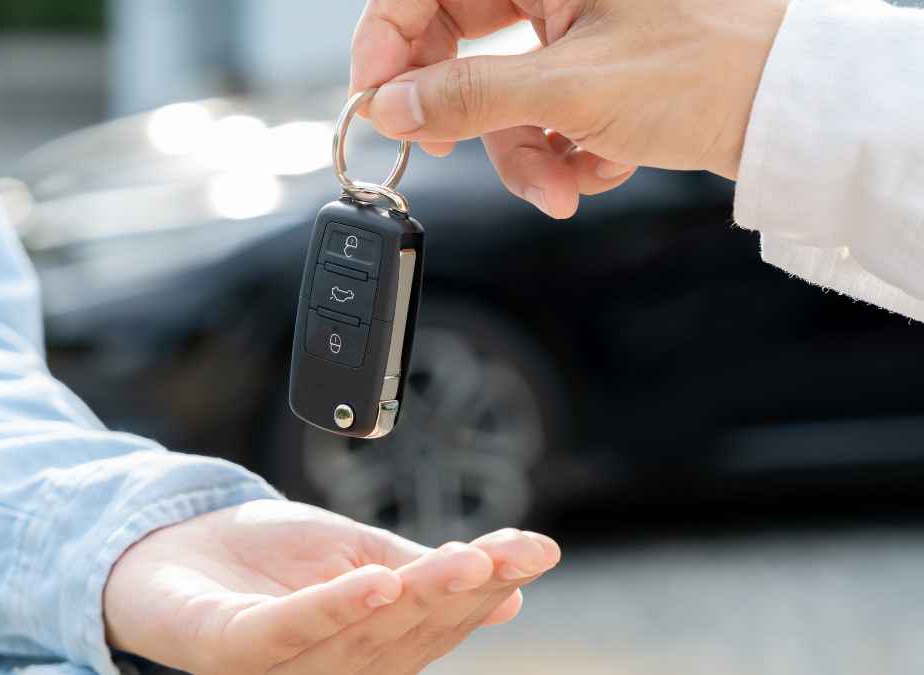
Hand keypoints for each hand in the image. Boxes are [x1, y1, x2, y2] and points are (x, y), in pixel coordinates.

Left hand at [104, 500, 559, 673]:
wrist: (165, 546)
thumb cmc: (264, 558)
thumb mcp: (358, 552)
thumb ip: (423, 573)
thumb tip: (512, 586)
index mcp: (369, 647)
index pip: (439, 621)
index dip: (490, 587)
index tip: (539, 551)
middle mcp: (331, 668)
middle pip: (410, 633)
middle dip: (465, 591)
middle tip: (511, 554)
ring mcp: (280, 666)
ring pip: (362, 636)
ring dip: (417, 598)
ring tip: (466, 560)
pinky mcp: (231, 651)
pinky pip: (287, 633)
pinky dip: (334, 609)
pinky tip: (377, 581)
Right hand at [351, 0, 790, 217]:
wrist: (790, 114)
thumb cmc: (710, 71)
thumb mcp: (571, 89)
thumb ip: (467, 97)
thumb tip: (391, 105)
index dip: (386, 38)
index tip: (375, 96)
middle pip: (457, 39)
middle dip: (460, 109)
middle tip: (446, 145)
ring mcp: (574, 25)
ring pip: (499, 88)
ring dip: (521, 148)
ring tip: (559, 181)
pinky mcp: (592, 67)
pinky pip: (539, 109)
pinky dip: (559, 148)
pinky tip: (599, 163)